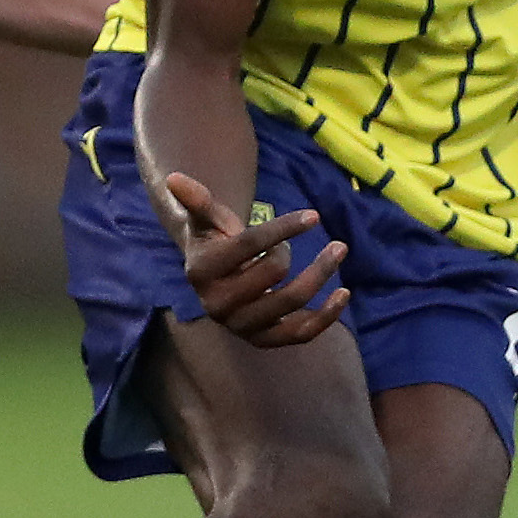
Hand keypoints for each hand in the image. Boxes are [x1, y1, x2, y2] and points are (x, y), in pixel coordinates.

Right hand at [159, 170, 348, 348]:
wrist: (216, 279)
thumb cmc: (215, 240)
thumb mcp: (206, 218)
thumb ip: (197, 200)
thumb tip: (173, 178)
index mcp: (202, 271)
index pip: (250, 245)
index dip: (283, 228)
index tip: (314, 216)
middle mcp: (217, 305)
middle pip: (274, 272)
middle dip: (292, 248)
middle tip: (292, 239)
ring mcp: (240, 326)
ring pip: (292, 302)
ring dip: (321, 274)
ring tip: (339, 249)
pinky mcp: (262, 340)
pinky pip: (300, 333)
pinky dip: (325, 316)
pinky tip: (344, 294)